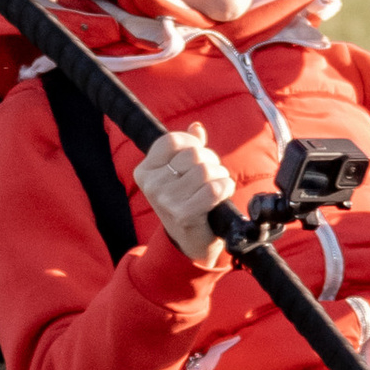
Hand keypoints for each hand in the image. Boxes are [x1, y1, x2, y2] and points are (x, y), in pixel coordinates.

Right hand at [134, 125, 236, 264]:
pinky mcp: (183, 214)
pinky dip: (225, 188)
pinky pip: (214, 189)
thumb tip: (197, 127)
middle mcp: (151, 185)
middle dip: (211, 161)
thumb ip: (188, 148)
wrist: (191, 241)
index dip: (192, 142)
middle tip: (211, 175)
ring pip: (205, 170)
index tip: (198, 154)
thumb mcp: (181, 174)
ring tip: (216, 185)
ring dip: (219, 175)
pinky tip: (222, 194)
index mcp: (145, 171)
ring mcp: (165, 201)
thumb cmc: (187, 202)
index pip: (172, 140)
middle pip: (193, 154)